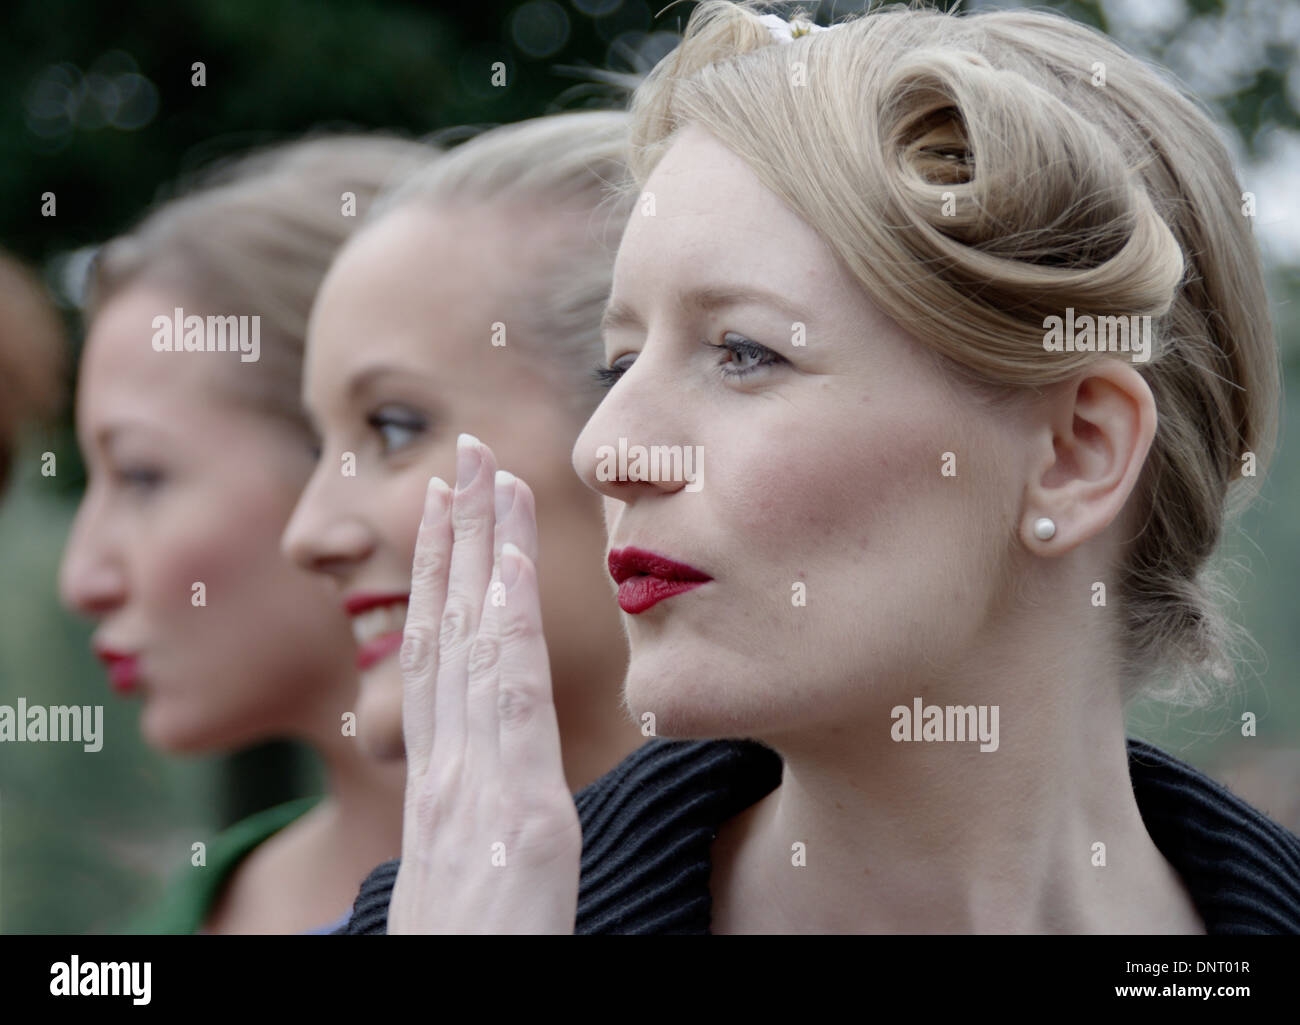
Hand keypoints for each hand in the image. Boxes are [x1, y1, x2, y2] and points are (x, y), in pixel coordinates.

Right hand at [387, 433, 580, 933]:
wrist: (464, 1000)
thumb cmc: (474, 955)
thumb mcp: (473, 876)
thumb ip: (481, 816)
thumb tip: (495, 784)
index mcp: (446, 782)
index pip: (442, 658)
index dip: (442, 580)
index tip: (453, 513)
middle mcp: (453, 769)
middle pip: (449, 629)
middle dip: (456, 538)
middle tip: (463, 459)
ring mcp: (479, 785)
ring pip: (472, 642)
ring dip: (478, 550)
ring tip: (484, 472)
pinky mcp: (515, 813)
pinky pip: (507, 701)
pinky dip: (502, 626)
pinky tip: (509, 566)